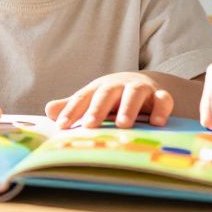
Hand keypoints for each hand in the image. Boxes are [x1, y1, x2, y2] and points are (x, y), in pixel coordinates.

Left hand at [45, 72, 174, 128]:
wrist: (145, 85)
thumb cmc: (113, 98)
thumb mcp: (93, 100)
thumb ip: (73, 106)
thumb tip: (48, 110)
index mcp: (99, 88)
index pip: (83, 98)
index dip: (72, 111)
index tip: (61, 127)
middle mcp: (119, 86)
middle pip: (106, 93)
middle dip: (98, 109)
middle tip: (90, 125)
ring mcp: (140, 89)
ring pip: (134, 94)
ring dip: (128, 108)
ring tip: (123, 124)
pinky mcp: (160, 95)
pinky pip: (163, 99)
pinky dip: (161, 108)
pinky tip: (157, 123)